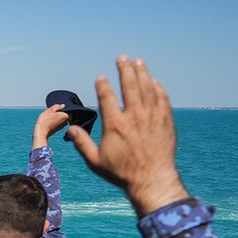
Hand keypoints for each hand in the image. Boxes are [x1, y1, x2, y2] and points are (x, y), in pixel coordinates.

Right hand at [32, 104, 69, 149]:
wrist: (41, 132)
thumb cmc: (45, 121)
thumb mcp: (50, 110)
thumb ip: (57, 106)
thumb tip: (63, 105)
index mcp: (66, 116)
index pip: (63, 109)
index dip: (57, 109)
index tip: (51, 111)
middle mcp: (66, 121)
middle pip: (60, 114)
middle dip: (55, 114)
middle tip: (48, 115)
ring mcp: (62, 126)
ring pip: (58, 119)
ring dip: (53, 118)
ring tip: (47, 120)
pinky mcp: (57, 130)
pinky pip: (55, 123)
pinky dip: (52, 123)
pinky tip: (47, 123)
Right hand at [67, 56, 187, 216]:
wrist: (152, 180)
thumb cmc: (122, 173)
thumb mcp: (96, 161)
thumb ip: (82, 143)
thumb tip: (71, 129)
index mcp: (115, 125)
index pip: (107, 97)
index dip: (103, 85)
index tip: (100, 77)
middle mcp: (134, 117)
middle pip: (130, 85)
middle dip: (125, 69)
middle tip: (122, 57)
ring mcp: (152, 117)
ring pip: (147, 88)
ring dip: (142, 73)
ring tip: (138, 61)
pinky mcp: (165, 121)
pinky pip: (162, 98)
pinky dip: (157, 87)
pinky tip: (154, 81)